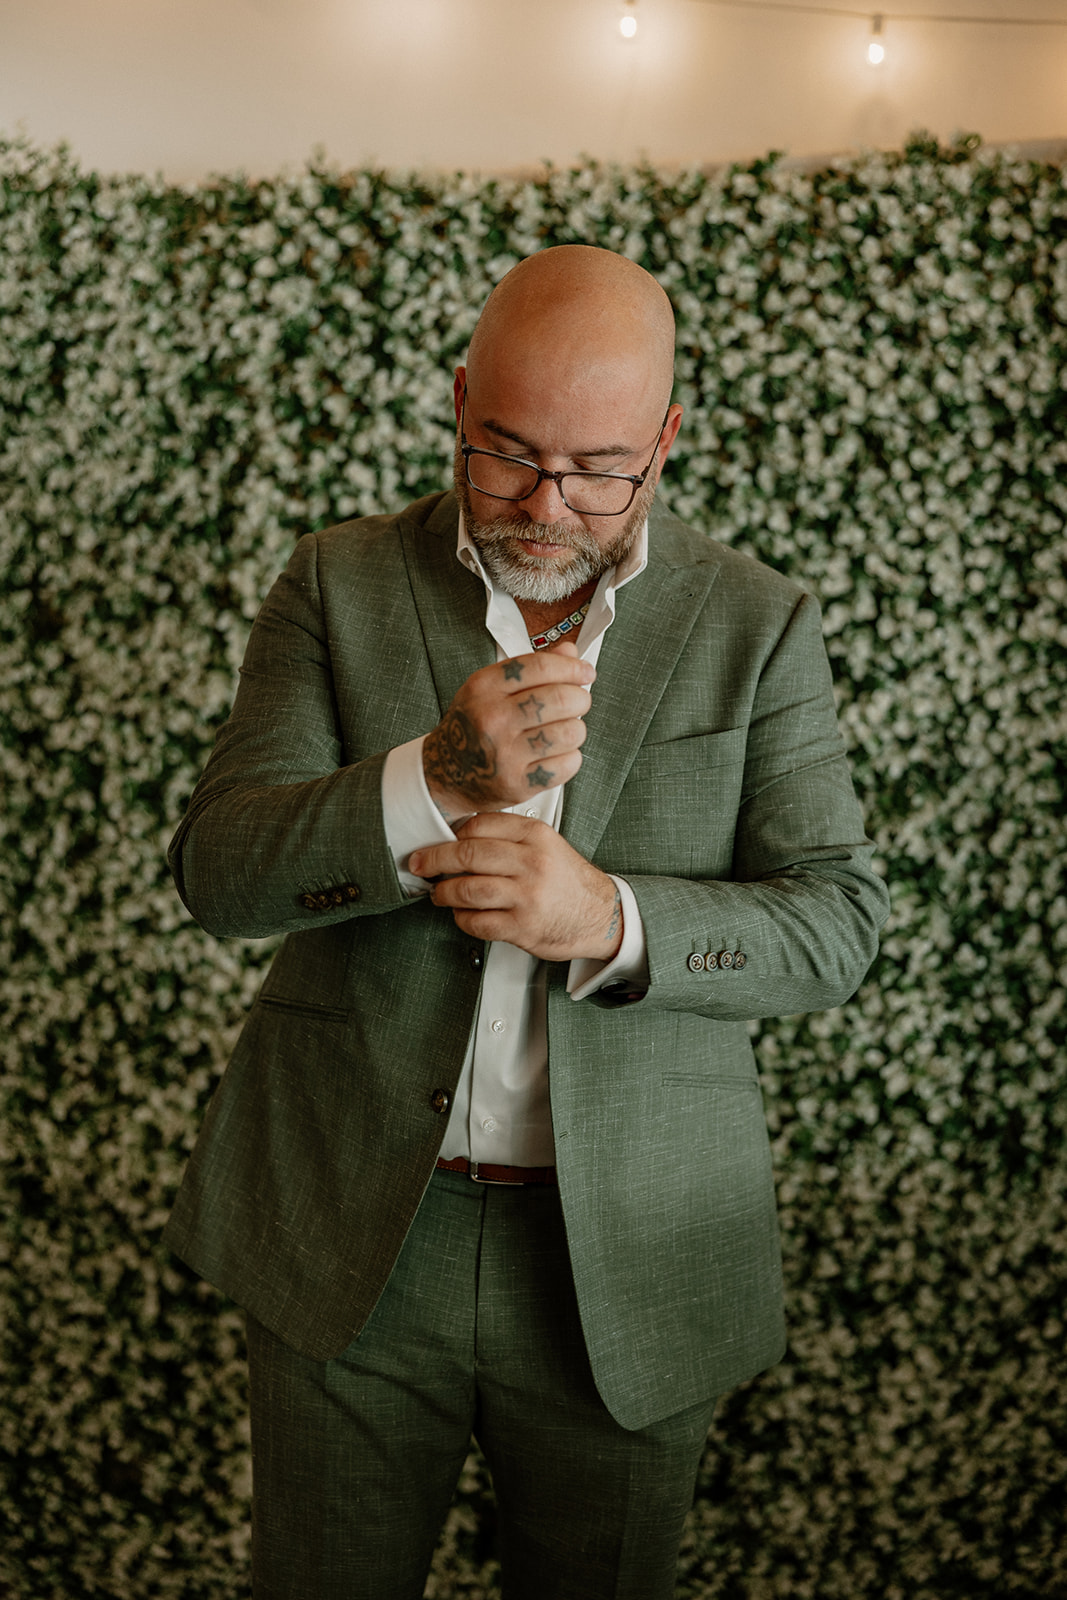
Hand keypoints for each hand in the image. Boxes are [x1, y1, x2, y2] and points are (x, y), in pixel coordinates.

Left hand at [408, 813, 623, 961]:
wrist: (601, 915)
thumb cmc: (567, 880)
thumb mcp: (547, 845)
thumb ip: (510, 837)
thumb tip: (459, 838)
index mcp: (536, 836)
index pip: (480, 825)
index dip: (451, 834)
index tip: (438, 841)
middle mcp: (531, 863)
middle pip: (467, 854)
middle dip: (435, 860)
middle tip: (419, 864)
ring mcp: (527, 896)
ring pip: (467, 889)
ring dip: (444, 892)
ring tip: (439, 893)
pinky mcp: (523, 927)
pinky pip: (478, 922)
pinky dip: (462, 919)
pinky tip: (462, 915)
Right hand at [422, 643, 593, 819]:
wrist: (444, 774)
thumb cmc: (473, 726)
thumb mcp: (490, 689)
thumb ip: (531, 668)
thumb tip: (571, 652)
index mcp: (483, 688)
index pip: (539, 666)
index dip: (571, 667)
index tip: (586, 672)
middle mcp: (492, 719)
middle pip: (561, 698)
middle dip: (580, 698)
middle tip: (579, 702)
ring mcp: (504, 754)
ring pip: (570, 732)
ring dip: (576, 729)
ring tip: (566, 730)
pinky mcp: (517, 784)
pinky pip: (567, 764)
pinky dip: (571, 757)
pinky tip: (558, 753)